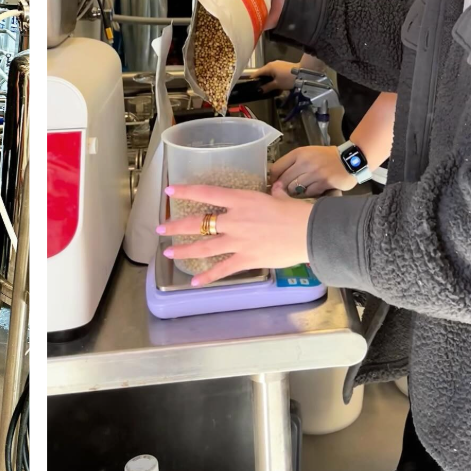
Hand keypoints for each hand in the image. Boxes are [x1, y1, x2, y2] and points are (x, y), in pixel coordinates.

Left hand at [158, 181, 314, 286]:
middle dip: (176, 225)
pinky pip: (222, 269)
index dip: (186, 191)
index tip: (169, 191)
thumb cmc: (297, 212)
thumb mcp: (281, 197)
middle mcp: (234, 220)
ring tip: (168, 252)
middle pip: (198, 222)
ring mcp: (238, 241)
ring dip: (184, 250)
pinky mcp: (246, 259)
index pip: (206, 193)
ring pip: (204, 246)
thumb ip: (274, 193)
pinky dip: (208, 276)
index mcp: (240, 200)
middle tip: (161, 228)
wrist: (310, 232)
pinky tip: (194, 282)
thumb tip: (277, 188)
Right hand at [247, 60, 299, 92]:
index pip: (256, 73)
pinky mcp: (283, 66)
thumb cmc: (289, 78)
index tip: (250, 86)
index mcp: (268, 67)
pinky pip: (275, 72)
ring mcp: (278, 64)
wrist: (304, 72)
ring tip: (269, 88)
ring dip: (269, 79)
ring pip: (270, 72)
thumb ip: (267, 87)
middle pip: (263, 73)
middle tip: (260, 89)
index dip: (253, 80)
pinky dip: (274, 77)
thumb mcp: (277, 84)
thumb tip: (259, 90)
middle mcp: (271, 64)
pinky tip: (276, 84)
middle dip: (261, 80)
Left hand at [270, 144, 359, 197]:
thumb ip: (293, 163)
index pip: (277, 167)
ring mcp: (315, 173)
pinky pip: (309, 193)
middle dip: (283, 187)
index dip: (273, 178)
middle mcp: (305, 162)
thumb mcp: (308, 154)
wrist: (350, 160)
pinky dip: (309, 193)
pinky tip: (313, 190)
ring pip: (295, 188)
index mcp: (299, 153)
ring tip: (300, 190)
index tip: (273, 183)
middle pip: (284, 180)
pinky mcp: (325, 183)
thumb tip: (276, 178)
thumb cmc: (326, 158)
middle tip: (285, 191)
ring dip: (296, 192)